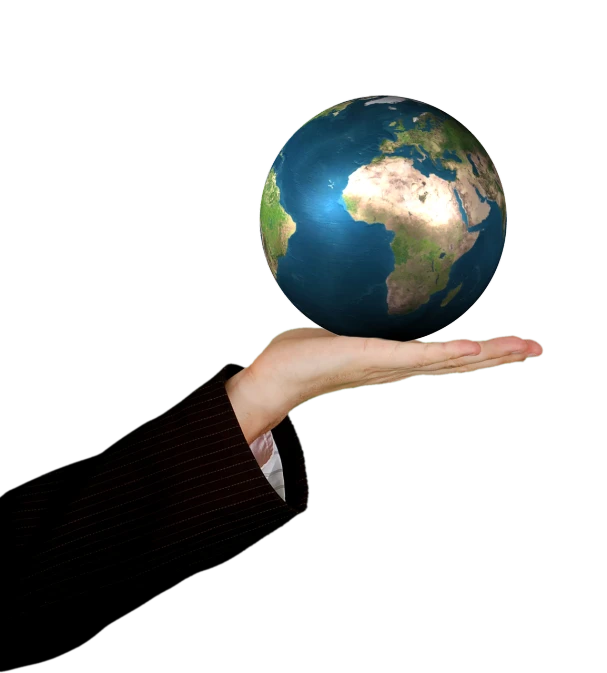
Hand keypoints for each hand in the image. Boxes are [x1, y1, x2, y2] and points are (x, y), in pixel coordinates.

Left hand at [225, 328, 542, 443]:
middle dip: (499, 355)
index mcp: (396, 358)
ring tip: (524, 348)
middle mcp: (398, 365)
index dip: (481, 349)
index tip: (511, 343)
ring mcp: (388, 363)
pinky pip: (415, 355)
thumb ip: (358, 310)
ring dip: (488, 355)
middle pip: (458, 360)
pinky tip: (473, 348)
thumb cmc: (304, 353)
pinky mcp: (372, 358)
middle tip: (537, 346)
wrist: (277, 378)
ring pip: (447, 359)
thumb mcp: (340, 324)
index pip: (446, 353)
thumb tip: (362, 286)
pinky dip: (446, 353)